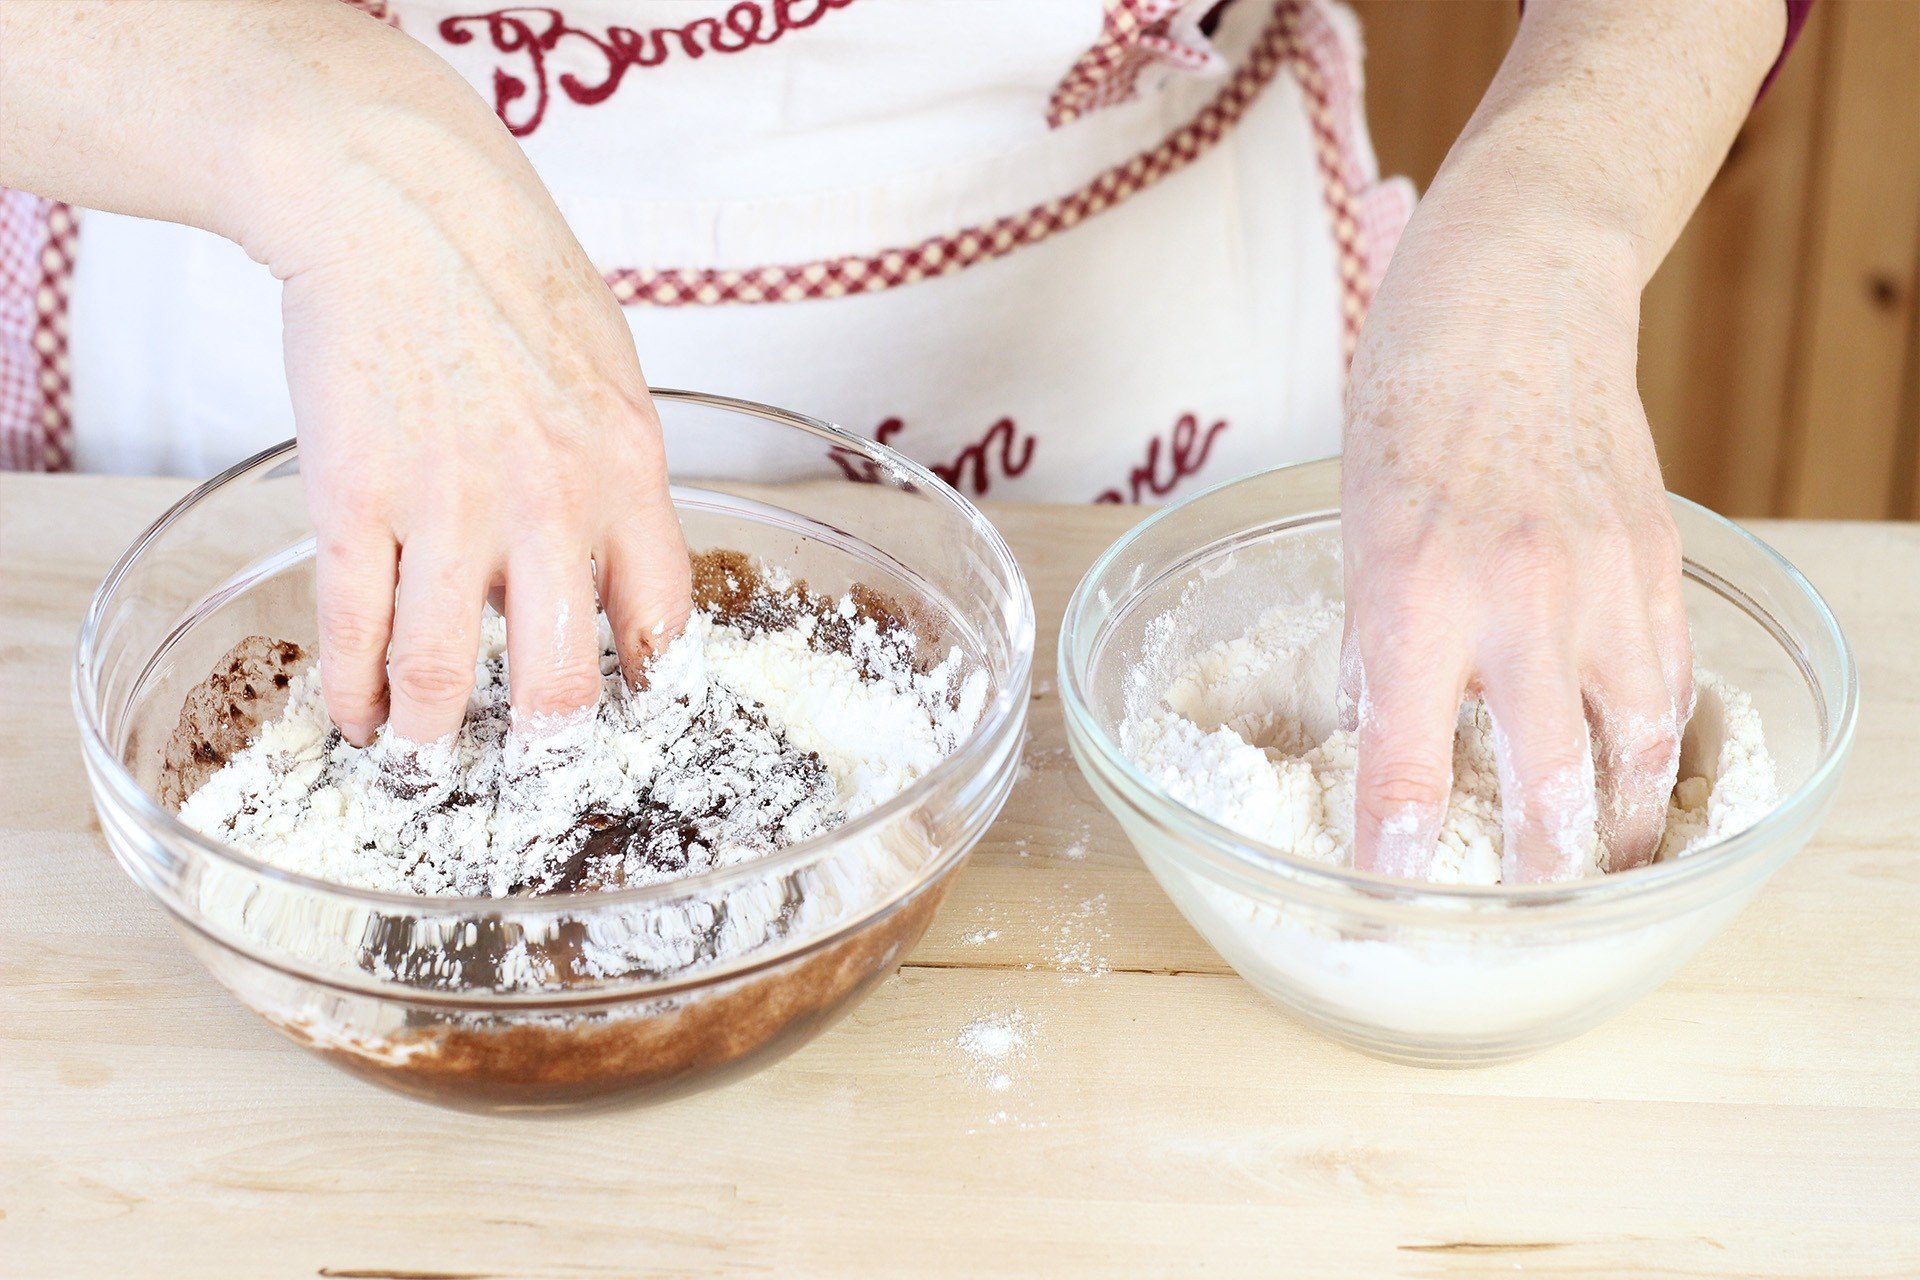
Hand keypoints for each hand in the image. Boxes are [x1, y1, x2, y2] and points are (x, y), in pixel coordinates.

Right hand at [261, 54, 689, 746]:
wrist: (398, 204)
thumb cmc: (512, 278)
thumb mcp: (609, 375)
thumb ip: (614, 479)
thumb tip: (600, 572)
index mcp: (630, 473)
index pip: (662, 620)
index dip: (648, 690)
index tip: (629, 723)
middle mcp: (549, 505)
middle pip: (557, 681)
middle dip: (540, 748)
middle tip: (525, 775)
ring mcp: (447, 505)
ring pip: (440, 673)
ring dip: (427, 736)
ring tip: (419, 759)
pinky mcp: (353, 494)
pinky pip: (354, 626)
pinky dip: (352, 689)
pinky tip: (354, 715)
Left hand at [1341, 206, 1689, 882]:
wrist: (1517, 294)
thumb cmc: (1406, 402)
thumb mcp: (1355, 532)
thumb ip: (1385, 645)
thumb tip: (1392, 744)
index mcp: (1412, 596)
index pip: (1407, 771)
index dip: (1397, 860)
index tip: (1387, 912)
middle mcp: (1516, 604)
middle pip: (1544, 789)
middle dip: (1529, 875)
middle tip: (1510, 923)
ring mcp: (1603, 584)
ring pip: (1632, 754)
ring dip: (1615, 831)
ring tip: (1593, 877)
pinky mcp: (1658, 564)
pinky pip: (1669, 686)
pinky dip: (1656, 750)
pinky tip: (1640, 782)